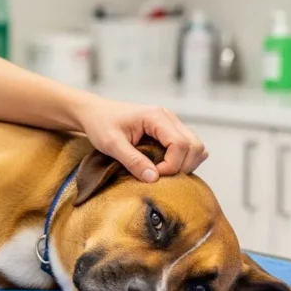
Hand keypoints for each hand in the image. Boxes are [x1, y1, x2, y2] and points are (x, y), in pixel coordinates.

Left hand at [75, 97, 206, 182]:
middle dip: (181, 166)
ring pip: (196, 147)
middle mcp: (169, 117)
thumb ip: (133, 161)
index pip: (180, 144)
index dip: (171, 165)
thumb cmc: (100, 124)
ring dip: (186, 163)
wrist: (94, 112)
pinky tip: (164, 165)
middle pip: (195, 146)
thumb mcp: (111, 144)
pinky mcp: (169, 130)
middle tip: (158, 175)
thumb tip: (154, 179)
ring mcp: (171, 122)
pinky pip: (189, 146)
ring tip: (162, 171)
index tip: (153, 175)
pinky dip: (183, 159)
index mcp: (156, 116)